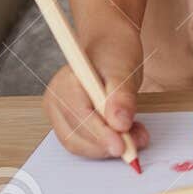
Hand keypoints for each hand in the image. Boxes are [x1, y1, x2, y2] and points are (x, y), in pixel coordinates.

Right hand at [42, 38, 148, 159]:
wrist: (109, 46)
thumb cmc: (114, 53)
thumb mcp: (123, 69)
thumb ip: (122, 96)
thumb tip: (120, 124)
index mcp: (64, 83)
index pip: (79, 116)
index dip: (100, 135)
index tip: (122, 147)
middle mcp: (55, 101)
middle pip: (76, 136)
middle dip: (107, 144)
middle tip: (136, 144)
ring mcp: (59, 114)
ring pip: (80, 144)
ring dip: (108, 147)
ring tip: (135, 138)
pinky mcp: (70, 123)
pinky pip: (85, 142)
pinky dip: (106, 144)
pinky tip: (126, 136)